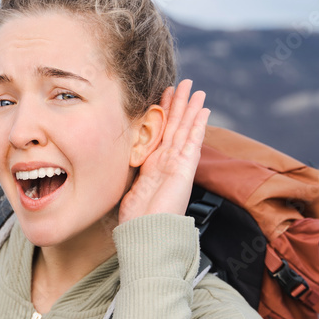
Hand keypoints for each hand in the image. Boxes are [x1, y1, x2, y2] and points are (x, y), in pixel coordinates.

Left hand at [119, 79, 209, 223]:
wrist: (148, 235)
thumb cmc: (137, 220)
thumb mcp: (128, 189)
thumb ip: (129, 174)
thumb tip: (115, 162)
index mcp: (154, 166)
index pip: (161, 133)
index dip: (163, 113)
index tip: (162, 94)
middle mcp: (168, 163)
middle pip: (175, 126)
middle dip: (179, 104)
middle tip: (183, 83)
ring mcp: (178, 164)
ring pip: (185, 129)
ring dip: (191, 108)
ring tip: (196, 89)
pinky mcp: (185, 168)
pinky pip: (193, 141)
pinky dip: (199, 125)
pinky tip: (204, 109)